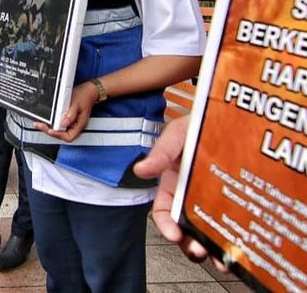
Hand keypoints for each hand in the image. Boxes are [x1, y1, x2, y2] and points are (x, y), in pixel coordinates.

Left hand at [33, 80, 97, 141]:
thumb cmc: (85, 96)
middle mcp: (75, 126)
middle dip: (50, 131)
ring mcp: (72, 123)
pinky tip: (47, 120)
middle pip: (62, 135)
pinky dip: (53, 123)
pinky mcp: (69, 119)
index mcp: (79, 124)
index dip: (57, 135)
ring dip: (50, 128)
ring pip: (60, 131)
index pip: (68, 137)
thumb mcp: (76, 104)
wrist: (89, 90)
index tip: (49, 130)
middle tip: (40, 126)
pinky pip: (60, 124)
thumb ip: (70, 115)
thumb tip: (62, 123)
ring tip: (40, 124)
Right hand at [133, 115, 228, 271]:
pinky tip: (237, 247)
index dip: (165, 226)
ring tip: (220, 258)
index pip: (162, 212)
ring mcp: (210, 200)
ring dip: (210, 247)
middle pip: (184, 228)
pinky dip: (230, 238)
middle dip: (189, 244)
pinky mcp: (230, 201)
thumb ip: (160, 152)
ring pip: (206, 231)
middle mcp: (188, 196)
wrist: (228, 118)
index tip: (173, 234)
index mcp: (170, 184)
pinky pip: (228, 225)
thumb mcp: (177, 134)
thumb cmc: (197, 124)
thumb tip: (140, 170)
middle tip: (198, 250)